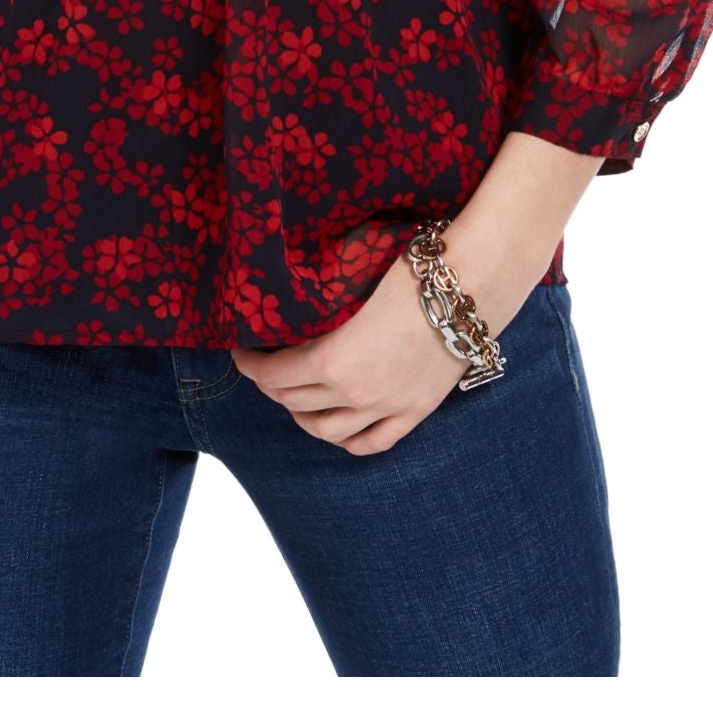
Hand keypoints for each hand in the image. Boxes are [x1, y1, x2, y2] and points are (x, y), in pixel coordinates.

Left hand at [230, 246, 525, 455]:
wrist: (470, 282)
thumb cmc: (409, 269)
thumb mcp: (351, 285)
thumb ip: (319, 305)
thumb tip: (287, 297)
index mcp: (332, 359)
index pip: (273, 374)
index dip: (250, 363)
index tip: (241, 349)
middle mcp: (355, 392)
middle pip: (294, 402)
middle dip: (270, 385)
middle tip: (263, 367)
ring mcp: (387, 407)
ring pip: (327, 430)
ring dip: (302, 416)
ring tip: (293, 398)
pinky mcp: (415, 412)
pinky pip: (372, 442)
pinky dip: (347, 440)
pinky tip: (336, 428)